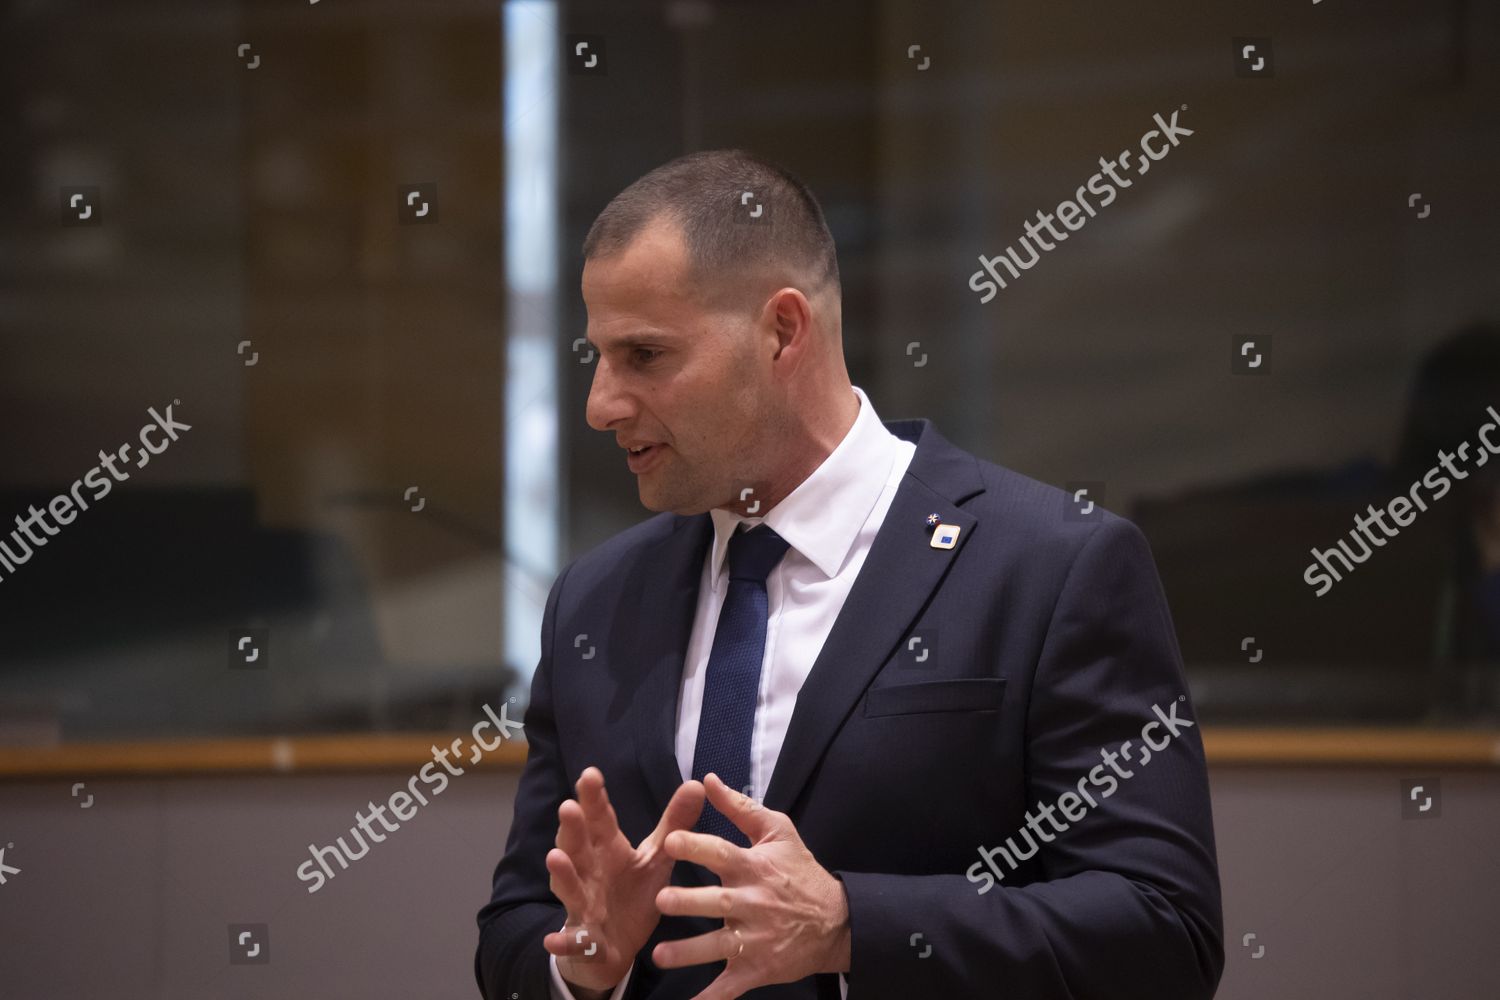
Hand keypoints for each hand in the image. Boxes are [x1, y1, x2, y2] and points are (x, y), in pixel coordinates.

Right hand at [544, 767, 706, 993]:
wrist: (616, 947)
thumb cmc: (631, 894)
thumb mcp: (655, 858)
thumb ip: (673, 824)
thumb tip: (697, 784)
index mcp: (608, 850)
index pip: (600, 820)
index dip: (594, 799)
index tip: (590, 774)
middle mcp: (590, 873)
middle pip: (578, 847)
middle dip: (572, 828)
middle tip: (568, 807)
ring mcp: (583, 905)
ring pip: (569, 887)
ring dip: (562, 874)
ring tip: (554, 857)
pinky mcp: (584, 940)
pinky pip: (572, 941)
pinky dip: (564, 941)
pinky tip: (553, 940)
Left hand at [652, 773, 850, 998]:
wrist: (835, 922)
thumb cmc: (800, 872)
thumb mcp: (778, 832)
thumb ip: (740, 807)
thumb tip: (707, 779)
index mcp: (754, 867)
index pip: (721, 854)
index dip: (696, 848)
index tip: (670, 842)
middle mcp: (752, 902)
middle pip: (716, 902)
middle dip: (688, 902)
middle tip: (661, 900)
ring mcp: (754, 939)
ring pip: (717, 946)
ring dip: (688, 952)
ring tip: (660, 955)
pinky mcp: (757, 968)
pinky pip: (729, 986)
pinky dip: (710, 999)